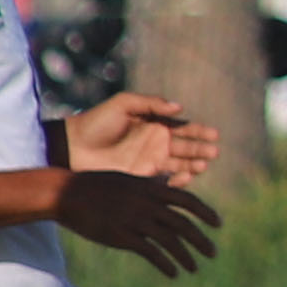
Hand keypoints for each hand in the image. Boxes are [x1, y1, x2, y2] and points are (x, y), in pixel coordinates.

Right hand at [55, 168, 220, 278]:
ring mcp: (135, 219)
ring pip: (170, 240)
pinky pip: (151, 252)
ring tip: (194, 268)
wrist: (65, 193)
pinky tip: (173, 273)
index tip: (217, 224)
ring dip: (186, 256)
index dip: (205, 212)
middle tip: (213, 253)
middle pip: (183, 223)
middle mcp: (147, 203)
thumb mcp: (126, 179)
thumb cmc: (93, 185)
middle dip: (200, 239)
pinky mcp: (122, 236)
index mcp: (149, 188)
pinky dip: (166, 264)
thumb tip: (163, 183)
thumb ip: (148, 184)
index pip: (186, 200)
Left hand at [68, 90, 220, 184]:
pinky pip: (164, 182)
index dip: (200, 132)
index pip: (184, 129)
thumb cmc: (96, 122)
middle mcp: (157, 145)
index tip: (214, 135)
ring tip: (202, 165)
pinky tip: (185, 177)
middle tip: (213, 153)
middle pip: (187, 149)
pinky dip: (176, 181)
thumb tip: (180, 108)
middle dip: (202, 151)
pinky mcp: (141, 179)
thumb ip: (151, 103)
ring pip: (179, 166)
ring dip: (193, 166)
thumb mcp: (123, 104)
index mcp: (155, 125)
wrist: (72, 147)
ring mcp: (150, 163)